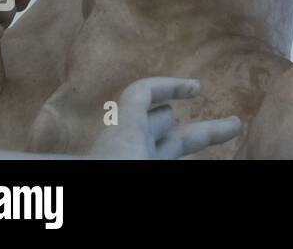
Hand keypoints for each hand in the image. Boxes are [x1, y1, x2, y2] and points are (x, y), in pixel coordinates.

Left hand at [88, 77, 240, 158]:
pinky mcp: (118, 164)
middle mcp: (122, 146)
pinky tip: (177, 161)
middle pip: (162, 125)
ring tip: (203, 146)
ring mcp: (120, 158)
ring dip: (177, 144)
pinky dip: (162, 158)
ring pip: (155, 146)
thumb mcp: (132, 144)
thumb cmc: (112, 161)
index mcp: (124, 133)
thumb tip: (222, 139)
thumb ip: (167, 136)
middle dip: (202, 128)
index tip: (198, 89)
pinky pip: (147, 158)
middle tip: (234, 125)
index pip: (143, 93)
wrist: (58, 207)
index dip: (170, 85)